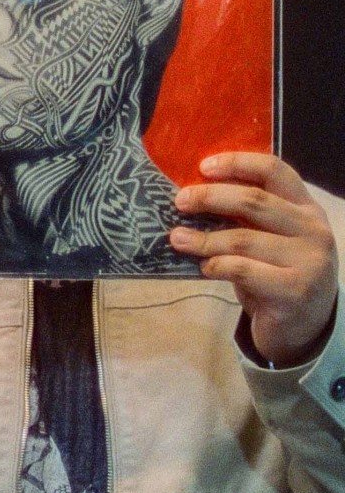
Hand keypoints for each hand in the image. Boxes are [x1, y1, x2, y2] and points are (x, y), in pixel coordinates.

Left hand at [171, 154, 338, 367]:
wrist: (306, 329)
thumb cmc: (278, 277)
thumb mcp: (272, 241)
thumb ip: (249, 219)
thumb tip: (194, 196)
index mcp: (307, 209)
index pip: (275, 171)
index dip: (238, 163)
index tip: (203, 166)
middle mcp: (313, 231)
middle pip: (254, 201)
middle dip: (211, 198)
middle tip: (180, 201)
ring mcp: (308, 261)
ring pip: (243, 238)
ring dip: (204, 238)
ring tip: (177, 238)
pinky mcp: (293, 291)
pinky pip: (242, 269)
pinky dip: (216, 265)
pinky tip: (204, 268)